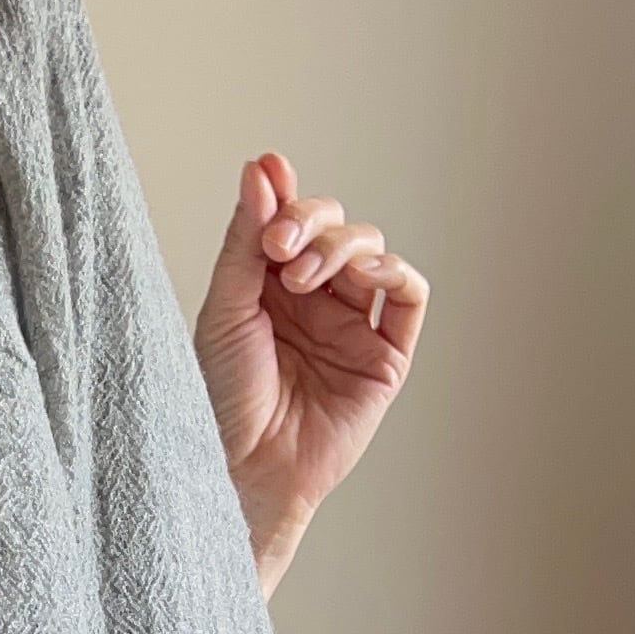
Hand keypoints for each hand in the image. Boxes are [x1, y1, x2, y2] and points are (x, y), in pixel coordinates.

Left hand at [193, 148, 428, 595]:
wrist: (247, 465)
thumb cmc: (226, 399)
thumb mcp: (226, 307)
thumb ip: (247, 238)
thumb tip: (263, 168)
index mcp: (270, 285)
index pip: (291, 218)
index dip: (286, 195)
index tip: (269, 178)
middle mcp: (314, 300)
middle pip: (335, 226)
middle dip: (310, 223)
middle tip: (279, 246)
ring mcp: (352, 325)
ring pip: (370, 251)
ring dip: (341, 247)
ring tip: (301, 275)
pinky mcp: (385, 355)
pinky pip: (408, 297)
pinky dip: (395, 272)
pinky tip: (365, 274)